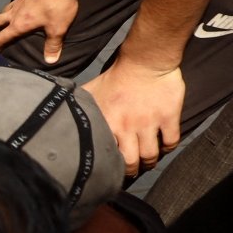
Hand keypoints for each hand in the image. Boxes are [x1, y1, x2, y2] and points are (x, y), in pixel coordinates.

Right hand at [0, 0, 81, 61]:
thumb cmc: (58, 6)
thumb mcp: (58, 29)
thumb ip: (52, 45)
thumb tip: (50, 62)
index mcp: (19, 24)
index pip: (1, 38)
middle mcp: (14, 13)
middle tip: (7, 32)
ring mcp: (18, 1)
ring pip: (4, 10)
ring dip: (5, 16)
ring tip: (15, 20)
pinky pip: (14, 1)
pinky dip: (15, 6)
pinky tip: (26, 7)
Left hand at [86, 61, 186, 175]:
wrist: (145, 61)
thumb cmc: (116, 77)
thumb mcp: (91, 92)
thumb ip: (80, 106)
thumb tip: (61, 113)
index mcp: (107, 123)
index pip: (106, 155)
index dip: (108, 166)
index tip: (108, 170)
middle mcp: (127, 127)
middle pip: (131, 162)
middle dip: (132, 171)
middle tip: (131, 171)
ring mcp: (149, 123)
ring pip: (151, 155)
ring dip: (149, 162)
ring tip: (147, 162)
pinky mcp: (168, 117)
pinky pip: (171, 142)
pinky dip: (168, 149)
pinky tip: (163, 148)